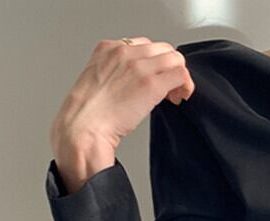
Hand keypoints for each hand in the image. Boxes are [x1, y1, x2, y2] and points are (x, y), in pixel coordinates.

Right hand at [49, 36, 194, 158]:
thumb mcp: (98, 80)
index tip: (155, 78)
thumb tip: (136, 80)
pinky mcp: (151, 84)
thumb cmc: (89, 113)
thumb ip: (116, 72)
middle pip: (163, 49)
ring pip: (175, 59)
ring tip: (174, 95)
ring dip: (179, 77)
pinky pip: (180, 75)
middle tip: (169, 89)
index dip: (155, 62)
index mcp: (108, 48)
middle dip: (169, 68)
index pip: (145, 45)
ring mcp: (139, 67)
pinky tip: (179, 99)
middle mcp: (125, 52)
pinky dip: (185, 87)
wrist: (84, 127)